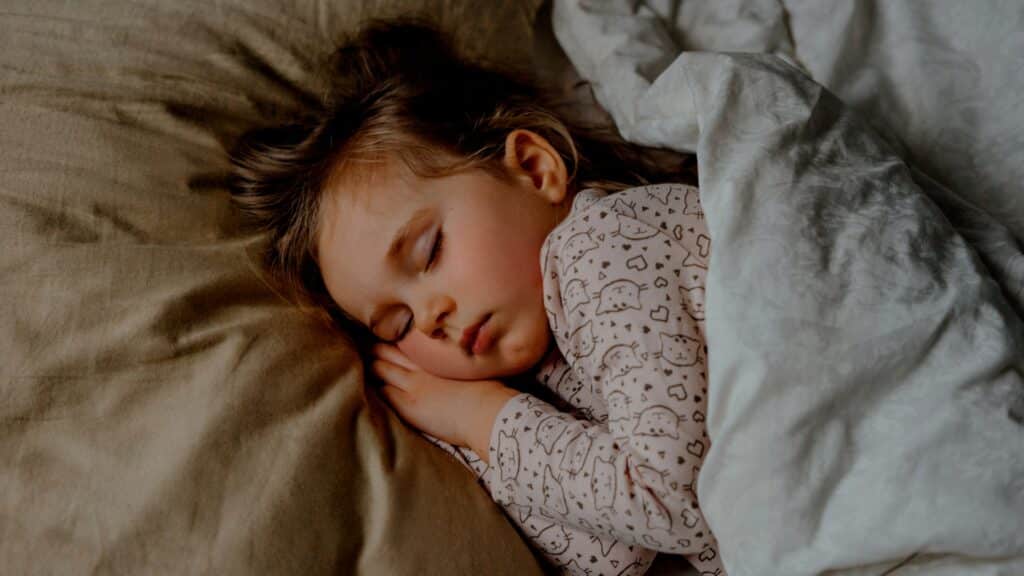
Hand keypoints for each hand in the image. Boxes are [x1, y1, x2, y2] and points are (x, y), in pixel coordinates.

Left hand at [370, 343, 518, 458]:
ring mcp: (412, 386)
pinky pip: (383, 393)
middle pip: (389, 353)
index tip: (385, 340)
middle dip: (376, 350)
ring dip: (372, 366)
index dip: (393, 342)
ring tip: (363, 363)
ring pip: (381, 370)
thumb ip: (460, 363)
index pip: (406, 345)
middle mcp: (421, 368)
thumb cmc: (490, 391)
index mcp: (436, 358)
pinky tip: (364, 386)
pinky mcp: (408, 406)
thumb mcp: (474, 369)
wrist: (488, 411)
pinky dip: (374, 387)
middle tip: (366, 347)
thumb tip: (464, 359)